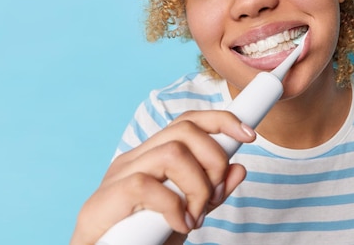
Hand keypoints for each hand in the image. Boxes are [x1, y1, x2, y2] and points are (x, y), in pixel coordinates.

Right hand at [69, 110, 255, 244]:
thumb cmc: (145, 240)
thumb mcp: (188, 214)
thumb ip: (211, 194)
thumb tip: (239, 168)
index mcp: (152, 157)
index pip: (187, 122)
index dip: (220, 121)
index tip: (249, 135)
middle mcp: (135, 159)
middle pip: (184, 130)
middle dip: (214, 160)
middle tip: (215, 197)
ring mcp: (118, 176)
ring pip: (171, 153)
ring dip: (197, 186)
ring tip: (196, 216)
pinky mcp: (105, 199)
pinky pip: (147, 186)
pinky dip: (173, 207)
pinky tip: (180, 226)